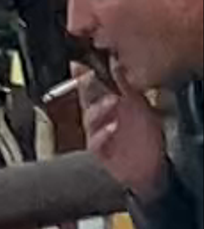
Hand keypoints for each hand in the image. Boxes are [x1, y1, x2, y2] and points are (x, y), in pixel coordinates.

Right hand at [72, 67, 162, 185]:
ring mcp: (97, 133)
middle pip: (86, 99)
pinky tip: (112, 127)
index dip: (81, 74)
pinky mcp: (99, 151)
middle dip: (84, 86)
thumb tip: (114, 62)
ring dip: (99, 108)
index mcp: (104, 103)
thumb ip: (125, 85)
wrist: (150, 166)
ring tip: (113, 100)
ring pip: (90, 118)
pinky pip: (96, 141)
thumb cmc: (142, 135)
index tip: (78, 63)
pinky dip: (103, 134)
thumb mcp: (138, 105)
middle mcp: (98, 117)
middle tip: (89, 74)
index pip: (89, 85)